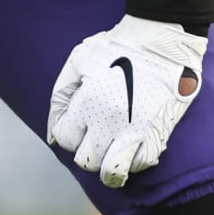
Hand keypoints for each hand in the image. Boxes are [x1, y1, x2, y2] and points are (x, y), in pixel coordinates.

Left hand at [47, 14, 207, 187]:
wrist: (161, 42)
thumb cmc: (116, 47)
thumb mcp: (78, 62)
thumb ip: (59, 97)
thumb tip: (52, 133)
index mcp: (89, 101)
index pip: (66, 139)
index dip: (68, 131)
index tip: (77, 120)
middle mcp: (111, 121)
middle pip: (86, 160)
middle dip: (85, 148)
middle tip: (92, 132)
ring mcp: (136, 131)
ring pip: (112, 172)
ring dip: (106, 163)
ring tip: (107, 148)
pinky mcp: (158, 134)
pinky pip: (140, 165)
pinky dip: (131, 160)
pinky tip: (128, 143)